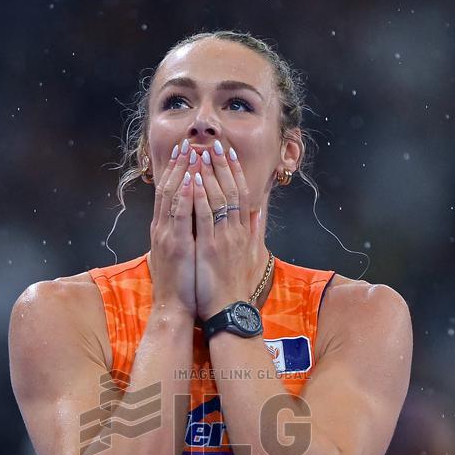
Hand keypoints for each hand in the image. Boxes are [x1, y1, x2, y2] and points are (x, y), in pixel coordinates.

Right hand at [148, 140, 196, 316]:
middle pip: (169, 189)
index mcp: (166, 230)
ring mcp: (168, 236)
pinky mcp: (176, 246)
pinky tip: (191, 179)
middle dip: (178, 165)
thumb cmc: (182, 284)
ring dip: (182, 172)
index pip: (169, 193)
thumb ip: (188, 234)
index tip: (186, 151)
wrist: (173, 309)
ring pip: (173, 197)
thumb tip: (196, 219)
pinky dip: (185, 196)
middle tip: (187, 142)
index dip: (177, 171)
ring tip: (191, 151)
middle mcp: (163, 229)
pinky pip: (180, 216)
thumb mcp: (183, 254)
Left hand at [192, 140, 262, 320]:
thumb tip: (259, 212)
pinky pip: (205, 217)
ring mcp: (223, 239)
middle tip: (214, 142)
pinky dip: (200, 196)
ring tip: (202, 151)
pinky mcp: (210, 248)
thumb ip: (254, 232)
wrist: (227, 312)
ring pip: (218, 198)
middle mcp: (236, 232)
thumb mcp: (250, 255)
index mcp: (243, 232)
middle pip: (231, 190)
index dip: (234, 171)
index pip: (240, 194)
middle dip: (222, 165)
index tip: (227, 152)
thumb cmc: (234, 286)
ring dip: (210, 173)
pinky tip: (195, 179)